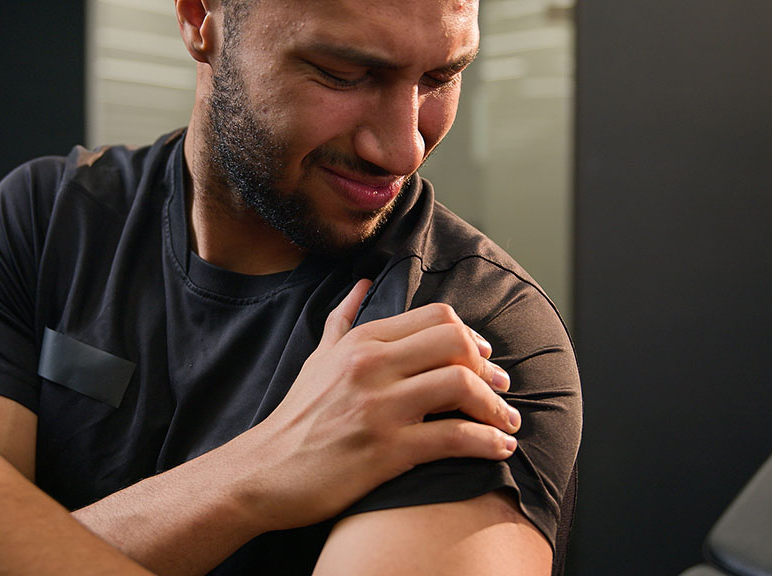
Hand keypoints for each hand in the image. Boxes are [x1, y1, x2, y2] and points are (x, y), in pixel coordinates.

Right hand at [238, 279, 519, 527]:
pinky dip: (488, 442)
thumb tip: (362, 284)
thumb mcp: (317, 359)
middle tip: (501, 388)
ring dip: (496, 406)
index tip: (483, 358)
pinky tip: (500, 449)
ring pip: (461, 386)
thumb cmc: (296, 418)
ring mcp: (380, 407)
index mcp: (361, 343)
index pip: (436, 318)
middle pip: (456, 344)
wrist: (264, 472)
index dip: (471, 336)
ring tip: (508, 421)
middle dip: (489, 367)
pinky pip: (454, 438)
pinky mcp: (386, 450)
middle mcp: (371, 366)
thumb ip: (343, 320)